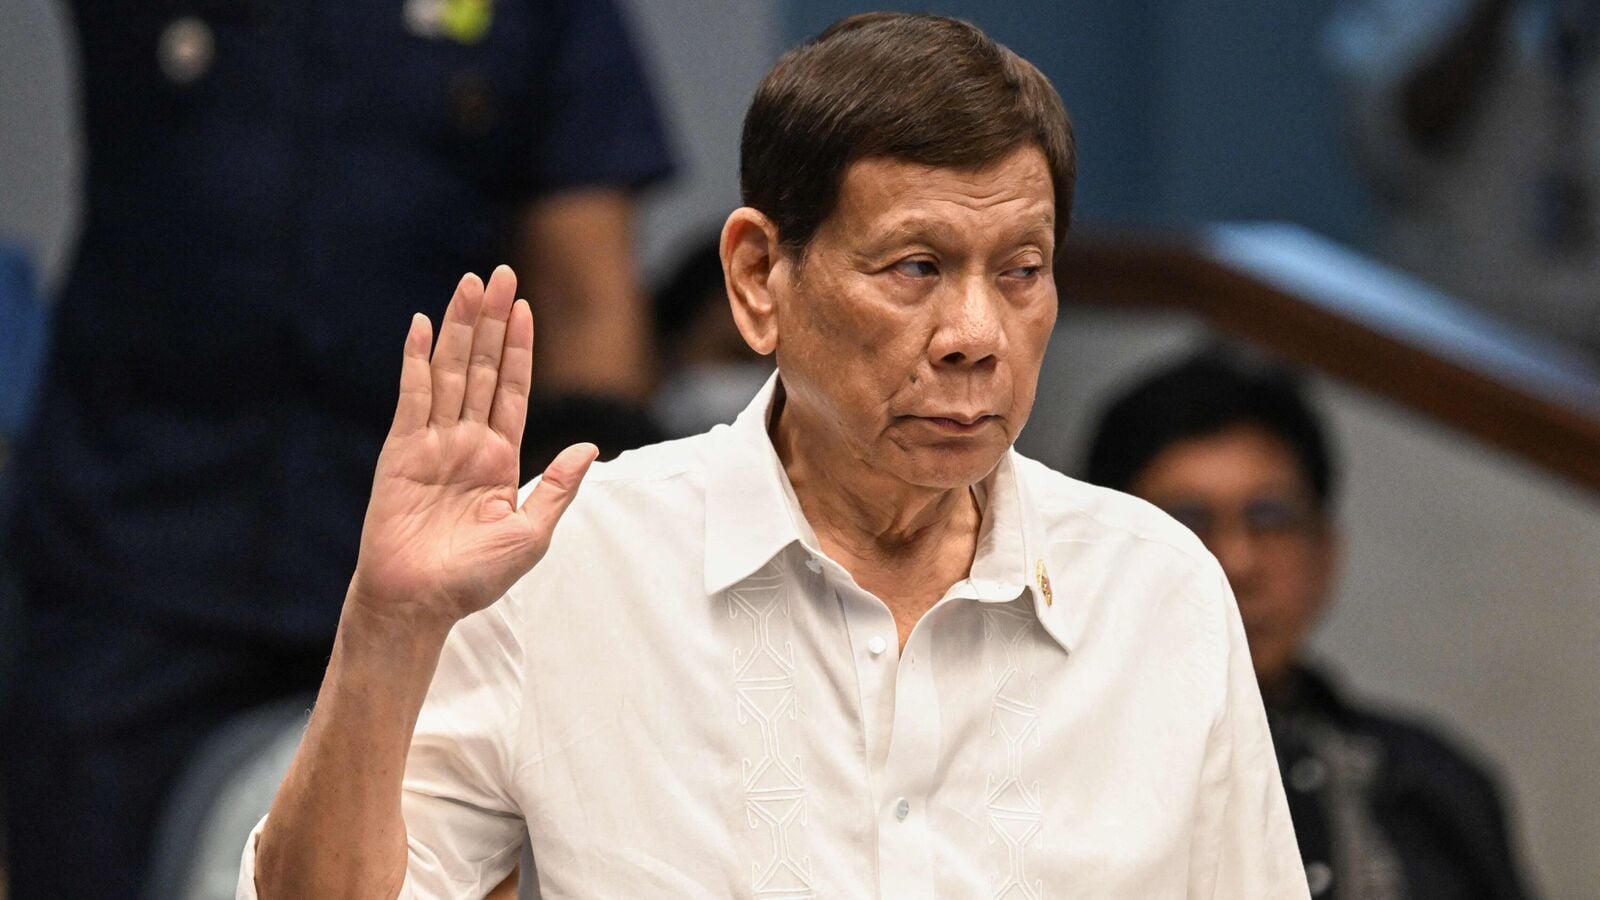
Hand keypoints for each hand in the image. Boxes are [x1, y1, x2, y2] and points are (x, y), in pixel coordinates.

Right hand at [348, 265, 596, 631]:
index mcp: (499, 458)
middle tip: (500, 274)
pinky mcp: (401, 452)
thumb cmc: (474, 578)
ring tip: (469, 284)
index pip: (511, 390)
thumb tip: (590, 448)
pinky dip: (415, 361)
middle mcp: (466, 443)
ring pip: (449, 373)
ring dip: (458, 327)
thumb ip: (558, 488)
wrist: (420, 604)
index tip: (525, 307)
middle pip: (481, 368)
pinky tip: (421, 326)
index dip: (518, 348)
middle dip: (491, 321)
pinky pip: (411, 398)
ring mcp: (432, 443)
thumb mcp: (531, 533)